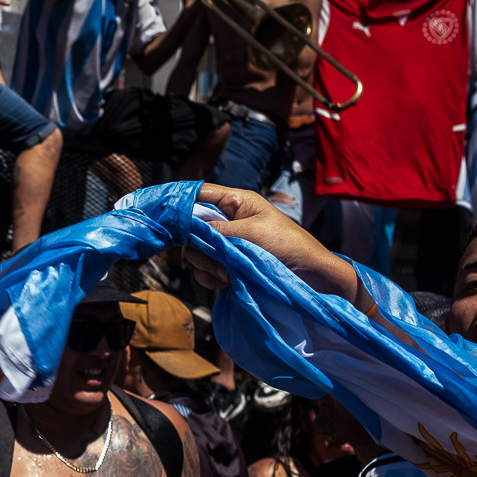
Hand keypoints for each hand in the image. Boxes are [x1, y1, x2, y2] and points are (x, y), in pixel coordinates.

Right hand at [187, 184, 360, 299]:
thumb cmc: (288, 246)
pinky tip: (229, 282)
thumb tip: (184, 231)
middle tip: (216, 256)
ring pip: (196, 254)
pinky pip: (204, 272)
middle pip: (191, 229)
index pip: (199, 194)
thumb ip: (215, 231)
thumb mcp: (250, 233)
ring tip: (229, 273)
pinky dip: (213, 278)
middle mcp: (227, 222)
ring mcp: (227, 246)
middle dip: (199, 246)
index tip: (165, 216)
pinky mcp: (227, 268)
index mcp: (236, 203)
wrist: (311, 278)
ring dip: (208, 266)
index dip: (179, 202)